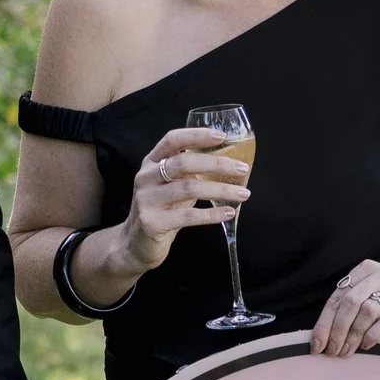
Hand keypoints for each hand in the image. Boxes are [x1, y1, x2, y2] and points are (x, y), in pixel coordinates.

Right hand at [116, 127, 251, 273]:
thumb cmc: (161, 211)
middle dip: (217, 163)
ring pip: (189, 188)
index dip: (197, 135)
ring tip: (243, 193)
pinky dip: (211, 214)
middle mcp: (146, 177)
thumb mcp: (171, 186)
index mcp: (151, 162)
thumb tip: (227, 162)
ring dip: (221, 190)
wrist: (135, 244)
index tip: (222, 136)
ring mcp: (146, 199)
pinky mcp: (152, 222)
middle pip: (184, 162)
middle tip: (243, 168)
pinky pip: (188, 216)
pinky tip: (228, 212)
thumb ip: (189, 173)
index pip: (173, 140)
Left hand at [311, 259, 379, 356]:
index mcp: (366, 270)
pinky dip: (372, 335)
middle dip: (337, 329)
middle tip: (332, 350)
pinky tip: (366, 345)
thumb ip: (346, 306)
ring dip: (353, 334)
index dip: (325, 322)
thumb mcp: (368, 294)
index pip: (339, 296)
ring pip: (367, 311)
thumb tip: (320, 336)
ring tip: (347, 350)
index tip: (317, 344)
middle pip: (351, 302)